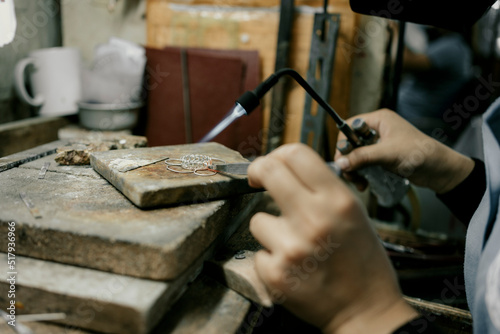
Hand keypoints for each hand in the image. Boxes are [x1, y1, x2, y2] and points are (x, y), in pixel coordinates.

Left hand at [248, 143, 417, 332]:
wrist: (366, 310)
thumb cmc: (362, 261)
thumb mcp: (354, 213)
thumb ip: (323, 188)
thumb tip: (286, 167)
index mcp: (338, 201)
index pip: (295, 153)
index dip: (278, 154)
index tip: (272, 164)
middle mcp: (314, 219)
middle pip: (269, 171)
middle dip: (258, 171)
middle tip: (257, 179)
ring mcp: (292, 248)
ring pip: (258, 219)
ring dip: (270, 228)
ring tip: (293, 244)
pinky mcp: (275, 274)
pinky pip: (259, 251)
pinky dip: (271, 257)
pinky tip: (292, 267)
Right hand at [334, 109, 473, 193]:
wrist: (439, 170)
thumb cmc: (418, 154)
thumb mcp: (387, 154)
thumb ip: (362, 157)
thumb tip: (340, 163)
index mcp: (379, 120)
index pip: (350, 126)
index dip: (344, 142)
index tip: (342, 159)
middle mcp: (378, 130)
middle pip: (351, 143)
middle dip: (349, 160)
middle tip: (349, 174)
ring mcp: (380, 144)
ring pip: (357, 156)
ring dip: (355, 170)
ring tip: (359, 182)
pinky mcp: (383, 157)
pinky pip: (365, 164)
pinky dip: (362, 174)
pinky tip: (365, 183)